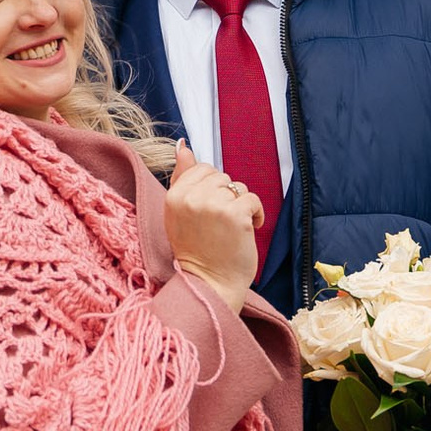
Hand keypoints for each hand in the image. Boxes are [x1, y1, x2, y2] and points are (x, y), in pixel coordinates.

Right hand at [164, 142, 262, 311]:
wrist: (209, 284)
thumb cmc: (196, 251)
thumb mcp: (179, 214)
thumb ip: (182, 178)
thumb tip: (183, 146)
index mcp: (174, 196)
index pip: (202, 169)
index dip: (212, 188)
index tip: (210, 210)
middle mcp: (191, 198)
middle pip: (221, 177)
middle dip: (226, 197)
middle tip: (219, 224)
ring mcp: (213, 205)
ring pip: (238, 187)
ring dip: (240, 206)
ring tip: (231, 228)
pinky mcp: (235, 214)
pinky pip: (252, 199)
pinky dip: (256, 214)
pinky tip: (247, 230)